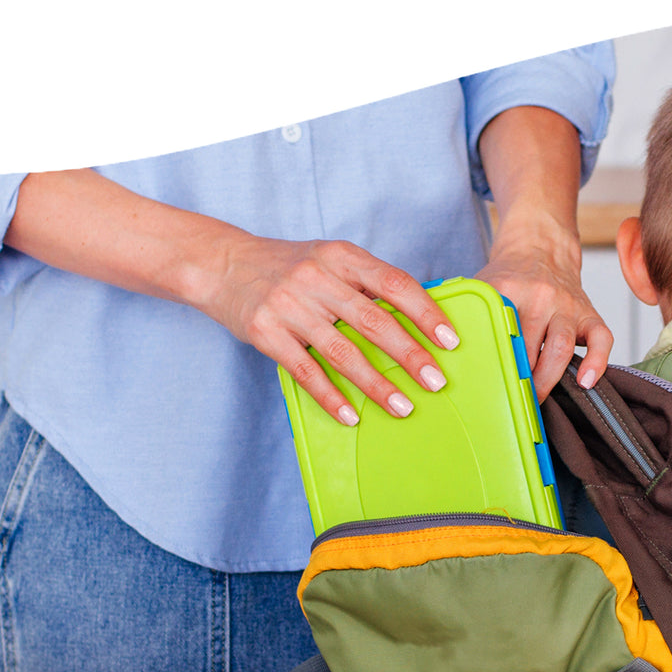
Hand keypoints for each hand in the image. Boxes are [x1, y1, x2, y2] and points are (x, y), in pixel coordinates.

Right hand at [1, 170, 455, 425]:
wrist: (221, 263)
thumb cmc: (288, 266)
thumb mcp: (329, 258)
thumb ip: (367, 283)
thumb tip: (420, 316)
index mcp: (341, 256)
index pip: (394, 284)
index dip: (426, 313)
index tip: (450, 340)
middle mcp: (317, 278)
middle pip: (374, 321)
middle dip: (409, 355)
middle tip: (436, 382)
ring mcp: (290, 306)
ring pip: (342, 352)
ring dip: (376, 384)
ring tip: (403, 407)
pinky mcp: (266, 333)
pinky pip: (306, 371)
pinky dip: (330, 396)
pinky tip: (352, 416)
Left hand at [473, 106, 610, 398]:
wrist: (541, 245)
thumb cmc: (506, 276)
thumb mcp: (478, 284)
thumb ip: (455, 309)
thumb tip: (416, 338)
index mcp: (508, 289)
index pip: (499, 330)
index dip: (492, 361)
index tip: (481, 389)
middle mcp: (541, 296)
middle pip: (530, 345)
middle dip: (520, 378)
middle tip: (507, 407)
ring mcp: (567, 306)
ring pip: (562, 347)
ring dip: (549, 378)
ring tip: (536, 401)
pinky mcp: (590, 313)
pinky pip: (602, 339)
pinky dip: (597, 362)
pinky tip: (585, 382)